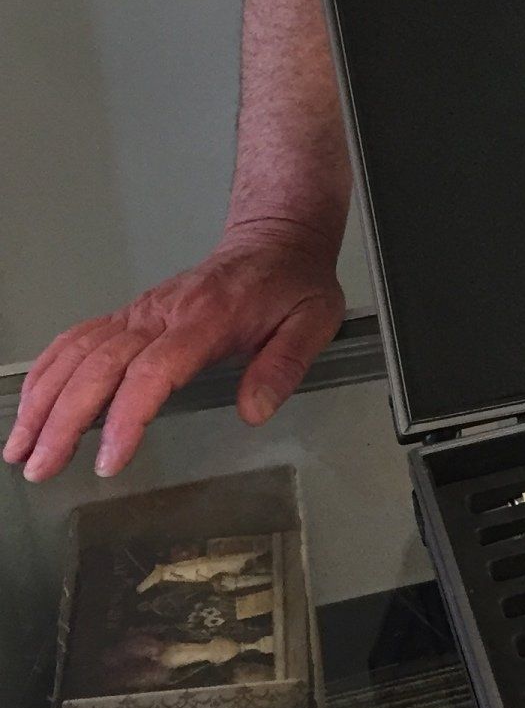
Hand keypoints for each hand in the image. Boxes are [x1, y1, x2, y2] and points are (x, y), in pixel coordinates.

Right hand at [4, 223, 344, 482]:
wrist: (275, 239)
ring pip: (77, 351)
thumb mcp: (313, 321)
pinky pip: (78, 337)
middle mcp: (163, 313)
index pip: (154, 370)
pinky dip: (47, 370)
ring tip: (19, 447)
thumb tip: (255, 410)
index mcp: (207, 318)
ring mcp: (141, 312)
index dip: (127, 416)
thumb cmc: (291, 284)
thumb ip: (284, 365)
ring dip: (42, 399)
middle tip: (41, 468)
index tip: (109, 459)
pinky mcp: (130, 314)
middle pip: (99, 366)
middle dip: (62, 420)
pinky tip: (30, 404)